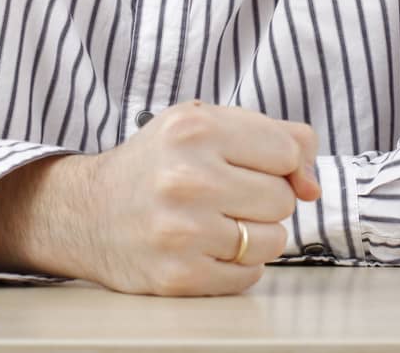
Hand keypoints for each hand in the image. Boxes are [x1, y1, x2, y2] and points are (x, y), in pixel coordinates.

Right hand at [74, 99, 320, 295]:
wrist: (86, 212)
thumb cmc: (157, 164)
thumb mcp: (205, 123)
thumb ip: (275, 137)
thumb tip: (312, 186)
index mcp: (195, 128)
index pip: (288, 150)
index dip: (278, 161)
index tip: (252, 164)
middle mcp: (187, 177)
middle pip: (282, 199)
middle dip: (264, 198)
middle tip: (226, 194)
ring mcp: (182, 231)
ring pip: (273, 240)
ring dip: (255, 235)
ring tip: (217, 221)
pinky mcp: (179, 276)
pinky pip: (249, 275)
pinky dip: (238, 265)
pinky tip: (207, 247)